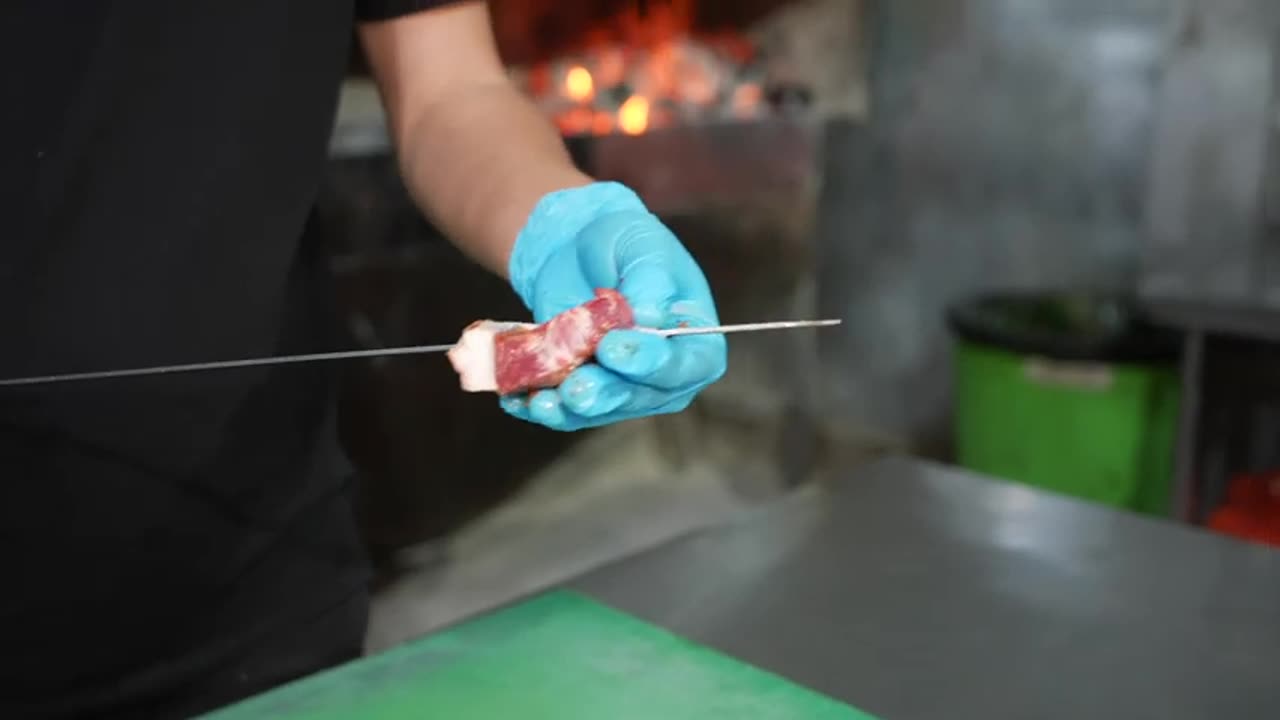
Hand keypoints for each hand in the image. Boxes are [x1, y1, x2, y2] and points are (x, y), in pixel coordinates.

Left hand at [502, 182, 726, 430]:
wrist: (576, 250)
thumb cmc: (623, 245)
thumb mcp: (644, 248)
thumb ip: (652, 283)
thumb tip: (649, 320)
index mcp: (694, 339)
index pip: (685, 365)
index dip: (652, 364)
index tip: (615, 348)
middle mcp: (663, 374)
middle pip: (640, 396)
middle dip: (606, 393)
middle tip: (577, 386)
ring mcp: (623, 388)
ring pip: (600, 409)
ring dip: (569, 408)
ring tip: (542, 400)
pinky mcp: (584, 393)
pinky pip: (564, 411)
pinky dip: (538, 406)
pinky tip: (515, 398)